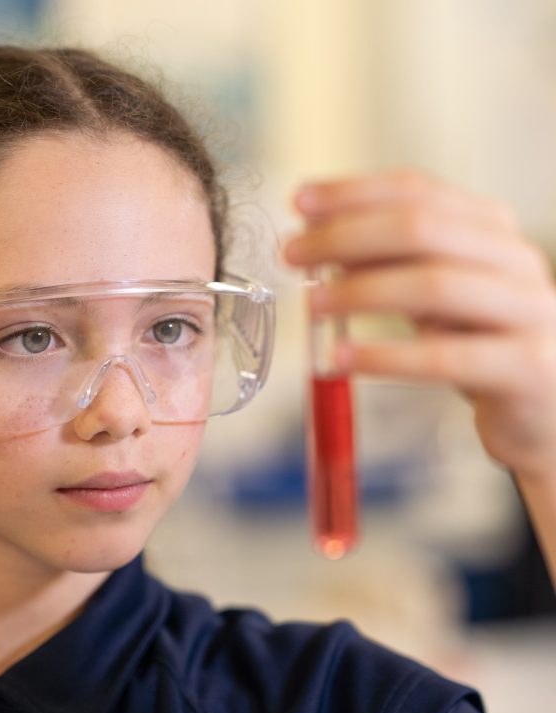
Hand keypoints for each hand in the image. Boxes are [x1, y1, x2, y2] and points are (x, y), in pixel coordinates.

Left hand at [283, 170, 555, 482]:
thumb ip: (388, 265)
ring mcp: (528, 311)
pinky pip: (445, 358)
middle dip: (346, 236)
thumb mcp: (434, 296)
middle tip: (293, 254)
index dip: (352, 192)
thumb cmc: (480, 346)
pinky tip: (342, 358)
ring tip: (311, 304)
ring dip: (360, 290)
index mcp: (490, 231)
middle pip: (421, 228)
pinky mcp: (526, 368)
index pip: (417, 190)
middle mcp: (514, 260)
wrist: (545, 410)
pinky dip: (386, 356)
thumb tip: (319, 239)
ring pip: (435, 284)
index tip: (300, 202)